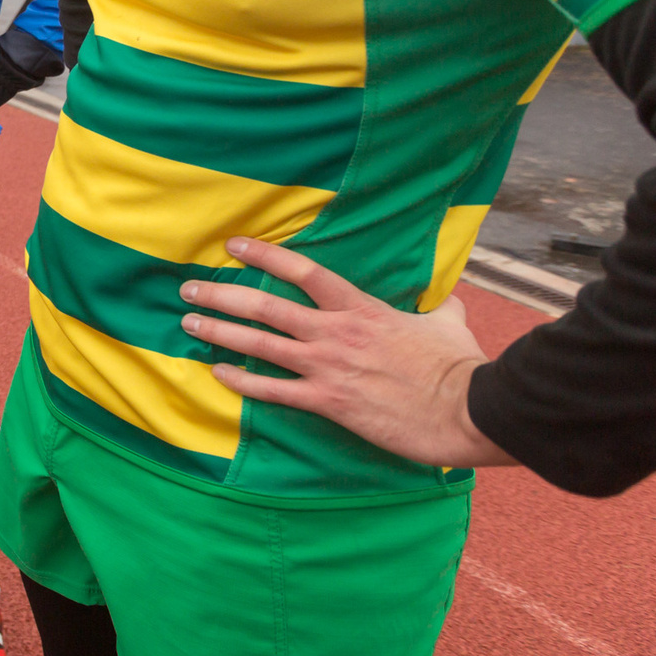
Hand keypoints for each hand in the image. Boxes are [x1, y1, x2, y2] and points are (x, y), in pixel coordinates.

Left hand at [180, 236, 513, 468]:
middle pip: (266, 306)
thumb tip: (445, 299)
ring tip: (188, 325)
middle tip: (189, 289)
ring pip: (260, 344)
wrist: (468, 409)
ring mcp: (328, 367)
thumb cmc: (459, 366)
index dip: (264, 255)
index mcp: (361, 307)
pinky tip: (218, 374)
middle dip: (221, 295)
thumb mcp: (448, 322)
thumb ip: (436, 307)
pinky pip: (273, 391)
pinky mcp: (329, 402)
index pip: (303, 270)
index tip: (233, 245)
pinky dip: (241, 382)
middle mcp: (336, 332)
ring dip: (219, 332)